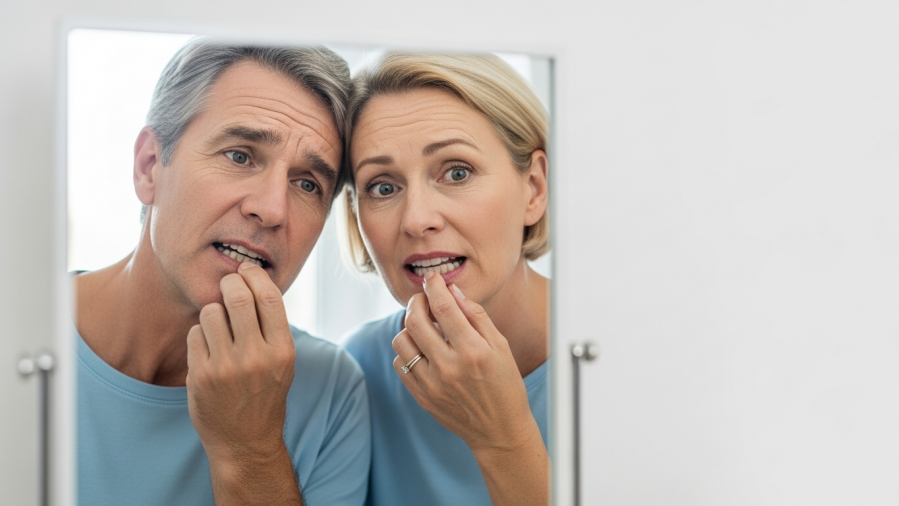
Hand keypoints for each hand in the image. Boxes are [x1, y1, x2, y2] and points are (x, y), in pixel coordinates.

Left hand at [186, 262, 296, 469]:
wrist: (245, 441)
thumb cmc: (265, 394)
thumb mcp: (283, 362)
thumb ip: (272, 326)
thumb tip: (252, 280)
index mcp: (282, 351)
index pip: (269, 297)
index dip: (255, 276)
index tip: (247, 270)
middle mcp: (256, 357)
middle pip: (238, 296)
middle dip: (230, 282)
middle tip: (227, 283)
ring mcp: (226, 367)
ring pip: (211, 312)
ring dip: (213, 311)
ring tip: (219, 325)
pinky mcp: (200, 375)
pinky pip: (195, 333)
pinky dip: (200, 334)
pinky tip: (209, 348)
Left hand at [392, 271, 536, 452]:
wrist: (499, 430)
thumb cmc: (505, 384)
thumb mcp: (500, 346)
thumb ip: (476, 316)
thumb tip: (453, 291)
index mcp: (473, 351)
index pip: (444, 307)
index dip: (434, 286)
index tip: (432, 279)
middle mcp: (449, 367)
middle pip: (415, 320)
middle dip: (416, 301)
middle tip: (423, 299)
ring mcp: (431, 384)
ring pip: (401, 341)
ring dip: (409, 327)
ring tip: (423, 326)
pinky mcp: (421, 396)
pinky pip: (400, 363)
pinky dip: (408, 351)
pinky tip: (423, 350)